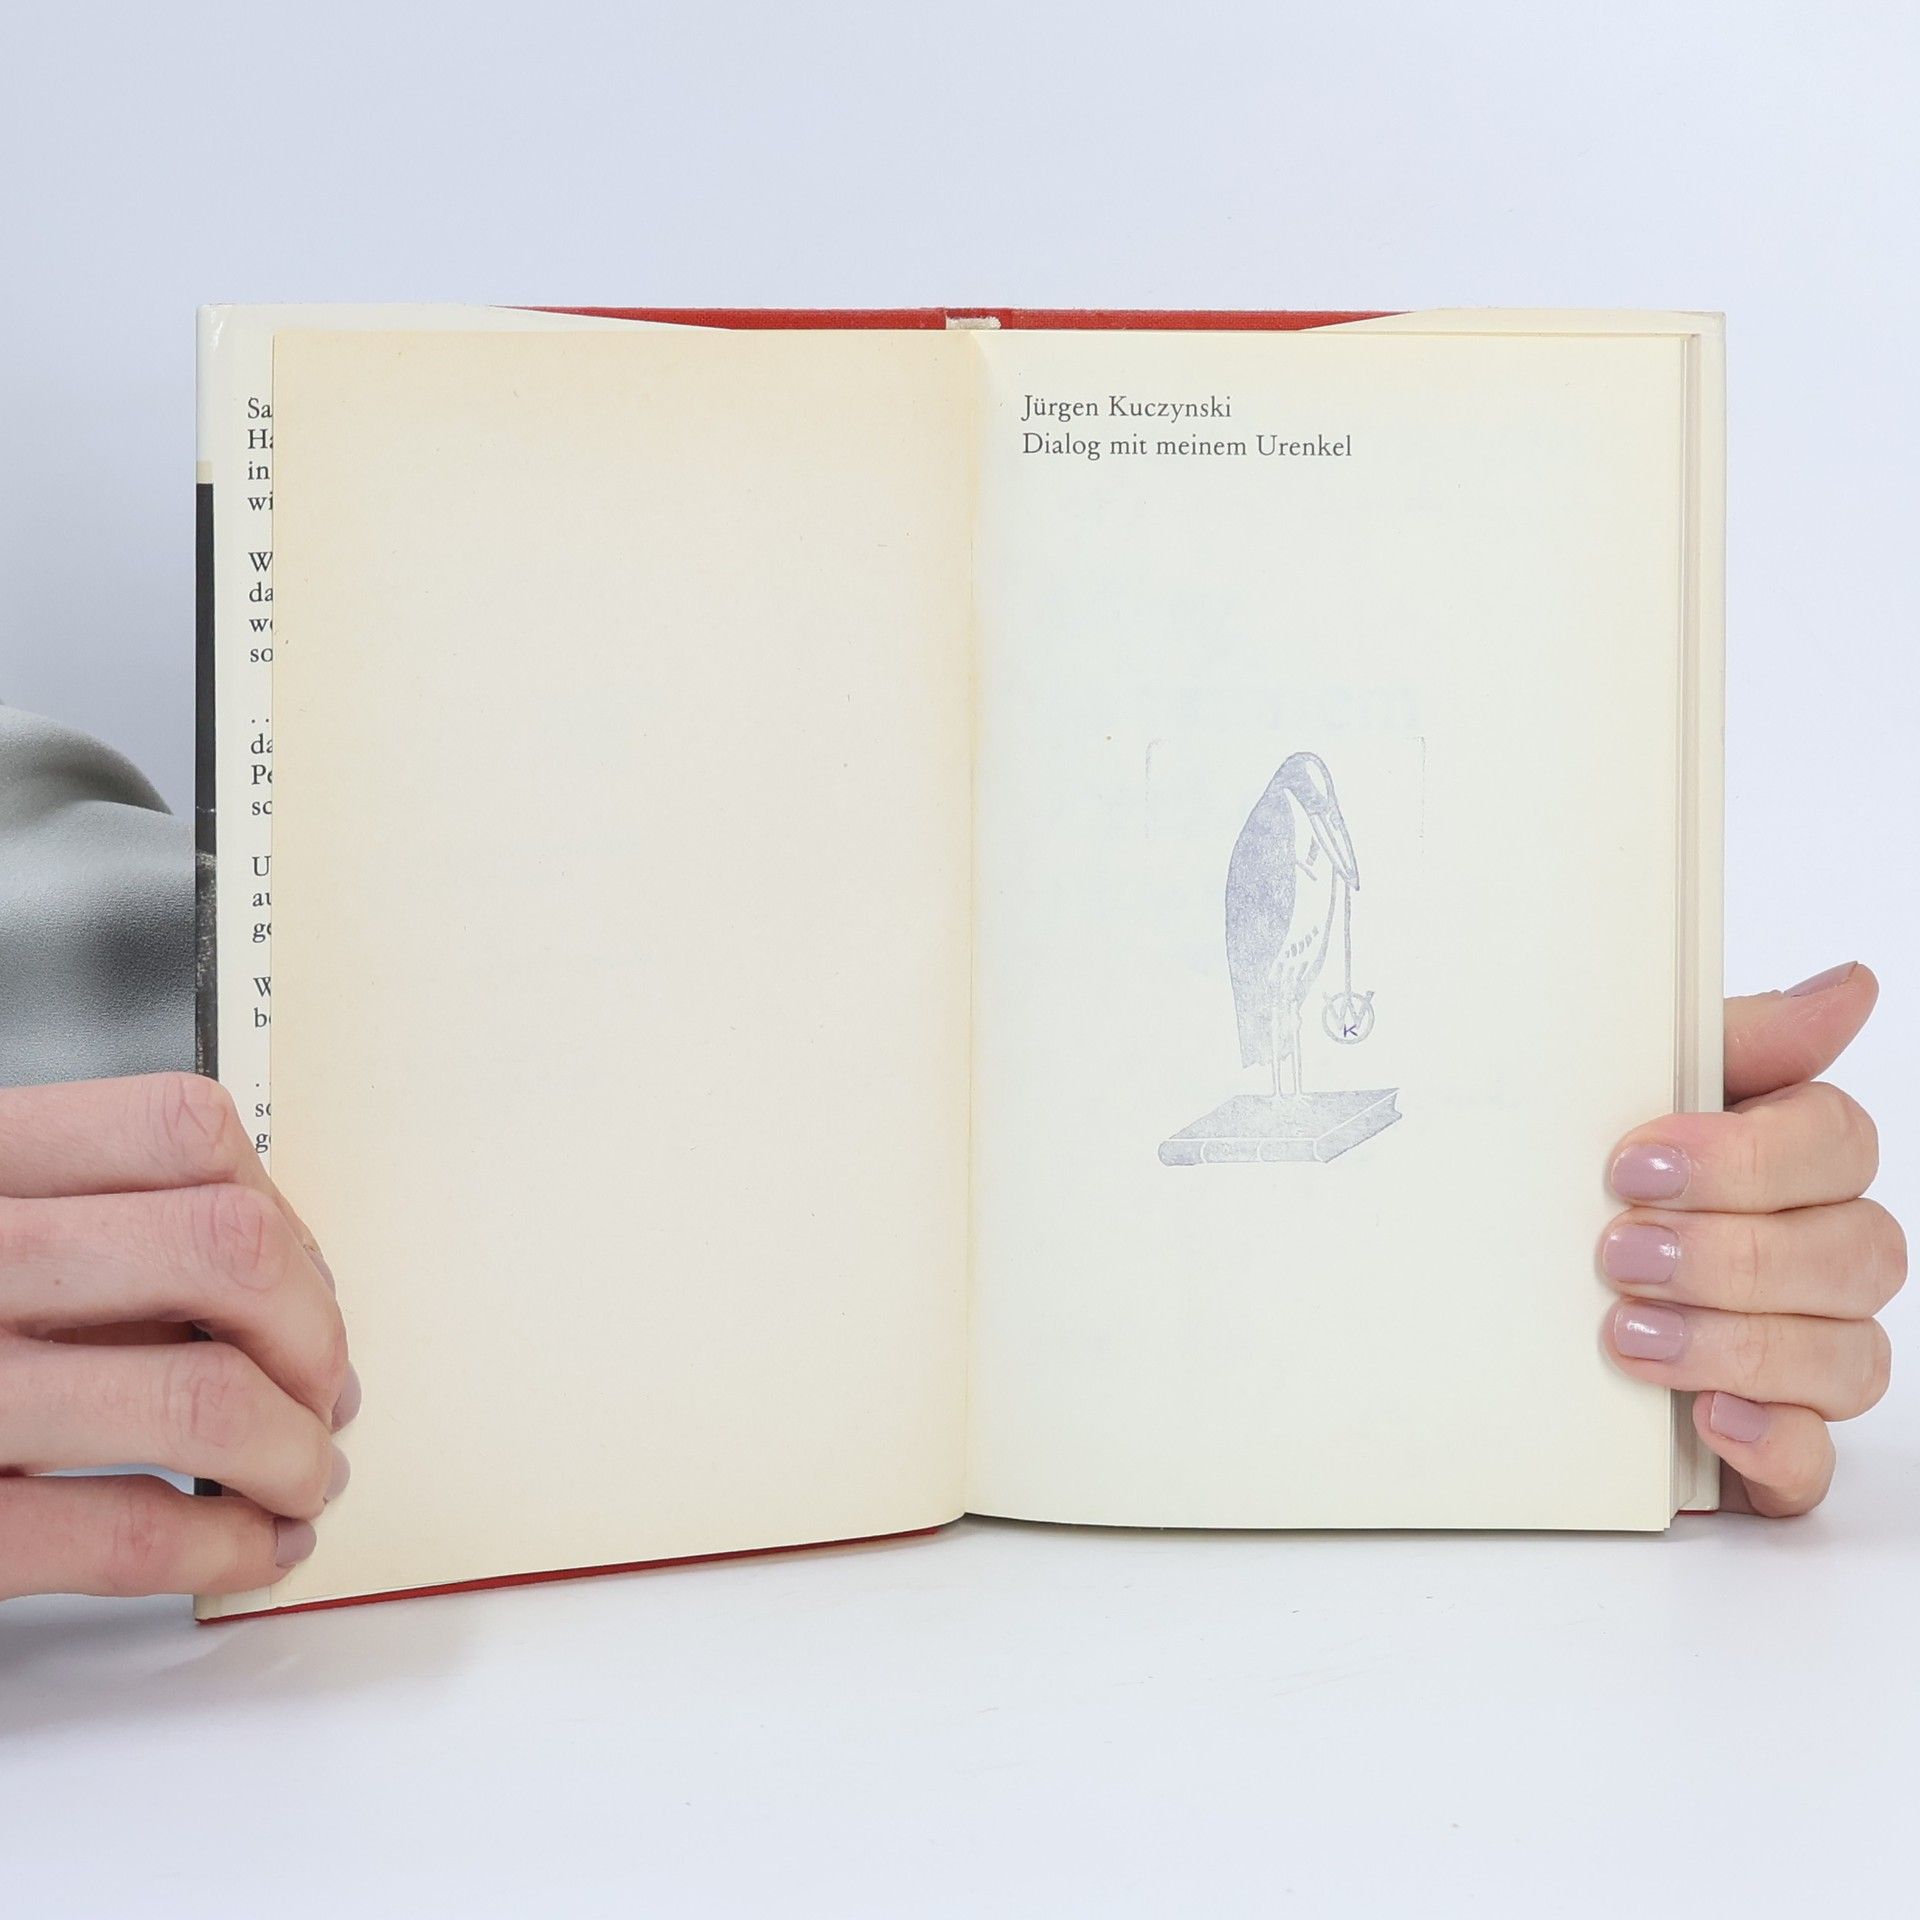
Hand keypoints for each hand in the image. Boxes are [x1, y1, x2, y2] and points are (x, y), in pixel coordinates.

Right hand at [0, 1073, 354, 1597]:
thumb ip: (77, 1226)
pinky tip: (247, 1547)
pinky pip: (116, 1534)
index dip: (279, 1209)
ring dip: (291, 1452)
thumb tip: (274, 1279)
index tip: (302, 1280)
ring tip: (300, 1476)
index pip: (182, 1128)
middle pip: (226, 1255)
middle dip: (312, 1335)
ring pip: (202, 1398)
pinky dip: (221, 1547)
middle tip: (322, 1388)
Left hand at [1600, 963, 1901, 1514]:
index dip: (1749, 1155)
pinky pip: (1816, 1463)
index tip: (1636, 1161)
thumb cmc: (1585, 1180)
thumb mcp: (1627, 1094)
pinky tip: (1708, 1420)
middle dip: (1732, 1253)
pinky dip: (1771, 1444)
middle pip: (1858, 1252)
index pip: (1840, 1142)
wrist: (1491, 1296)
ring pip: (1848, 1357)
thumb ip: (1737, 1041)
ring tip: (1625, 1333)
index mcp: (1791, 1162)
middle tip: (1617, 1251)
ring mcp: (1804, 1354)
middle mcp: (1818, 1257)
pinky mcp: (1770, 1444)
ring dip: (1737, 1343)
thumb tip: (1848, 985)